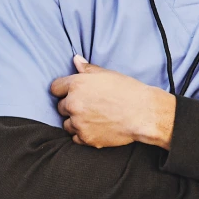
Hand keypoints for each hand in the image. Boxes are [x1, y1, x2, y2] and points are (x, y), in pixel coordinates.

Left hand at [50, 55, 175, 149]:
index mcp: (76, 85)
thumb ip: (87, 69)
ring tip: (93, 118)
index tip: (70, 93)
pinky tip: (96, 128)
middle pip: (61, 107)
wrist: (143, 114)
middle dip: (71, 107)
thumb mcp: (107, 74)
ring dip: (76, 122)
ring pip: (67, 124)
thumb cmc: (128, 91)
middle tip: (89, 107)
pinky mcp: (85, 138)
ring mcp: (78, 122)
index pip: (55, 88)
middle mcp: (73, 103)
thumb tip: (75, 60)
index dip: (63, 90)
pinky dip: (83, 135)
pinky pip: (75, 138)